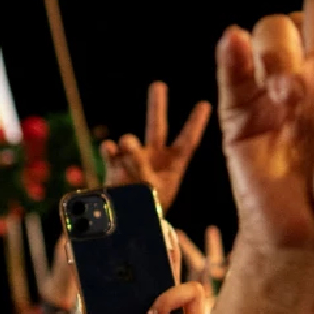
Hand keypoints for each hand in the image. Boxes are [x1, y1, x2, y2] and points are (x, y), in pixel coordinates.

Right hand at [101, 82, 210, 211]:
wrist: (129, 228)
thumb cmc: (150, 213)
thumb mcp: (154, 191)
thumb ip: (142, 167)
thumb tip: (125, 143)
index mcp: (174, 165)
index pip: (188, 140)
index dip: (195, 123)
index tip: (204, 104)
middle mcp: (154, 159)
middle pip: (157, 127)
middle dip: (157, 105)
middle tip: (158, 84)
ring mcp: (133, 162)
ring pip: (130, 142)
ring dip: (129, 143)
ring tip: (127, 146)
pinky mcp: (115, 169)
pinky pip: (111, 153)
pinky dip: (109, 149)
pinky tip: (109, 149)